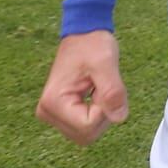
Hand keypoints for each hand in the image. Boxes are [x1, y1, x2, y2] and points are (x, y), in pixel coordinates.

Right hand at [35, 31, 128, 145]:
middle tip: (100, 86)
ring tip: (96, 87)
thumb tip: (119, 118)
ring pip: (87, 133)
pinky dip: (97, 112)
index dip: (105, 109)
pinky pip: (86, 125)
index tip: (102, 85)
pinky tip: (93, 92)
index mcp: (53, 103)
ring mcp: (53, 115)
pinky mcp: (61, 114)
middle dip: (102, 113)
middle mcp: (47, 113)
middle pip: (86, 134)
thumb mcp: (106, 63)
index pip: (88, 127)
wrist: (84, 33)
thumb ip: (113, 92)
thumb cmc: (92, 44)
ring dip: (100, 113)